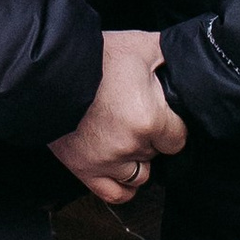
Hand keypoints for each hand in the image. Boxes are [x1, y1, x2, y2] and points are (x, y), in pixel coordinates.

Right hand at [50, 30, 186, 204]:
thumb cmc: (94, 58)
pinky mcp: (84, 170)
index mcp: (149, 119)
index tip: (160, 113)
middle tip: (135, 115)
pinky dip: (123, 185)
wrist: (50, 71)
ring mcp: (107, 161)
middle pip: (157, 154)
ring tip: (124, 136)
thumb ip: (170, 56)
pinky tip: (122, 168)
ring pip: (140, 175)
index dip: (171, 125)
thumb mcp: (140, 46)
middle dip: (151, 137)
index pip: (178, 139)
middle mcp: (130, 145)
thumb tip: (189, 58)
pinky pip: (116, 194)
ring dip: (136, 159)